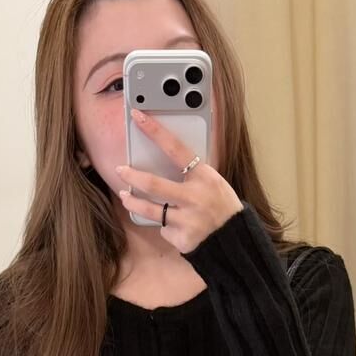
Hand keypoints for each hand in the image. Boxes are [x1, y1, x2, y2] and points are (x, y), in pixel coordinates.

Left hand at [115, 106, 241, 254]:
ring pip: (150, 210)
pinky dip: (166, 225)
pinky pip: (164, 228)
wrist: (234, 239)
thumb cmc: (220, 204)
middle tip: (121, 170)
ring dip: (133, 203)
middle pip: (154, 184)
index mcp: (204, 177)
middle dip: (133, 176)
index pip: (176, 148)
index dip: (155, 131)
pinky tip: (175, 226)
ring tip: (125, 196)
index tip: (138, 116)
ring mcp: (188, 220)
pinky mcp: (182, 239)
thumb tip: (161, 159)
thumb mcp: (212, 182)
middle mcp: (195, 198)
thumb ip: (190, 173)